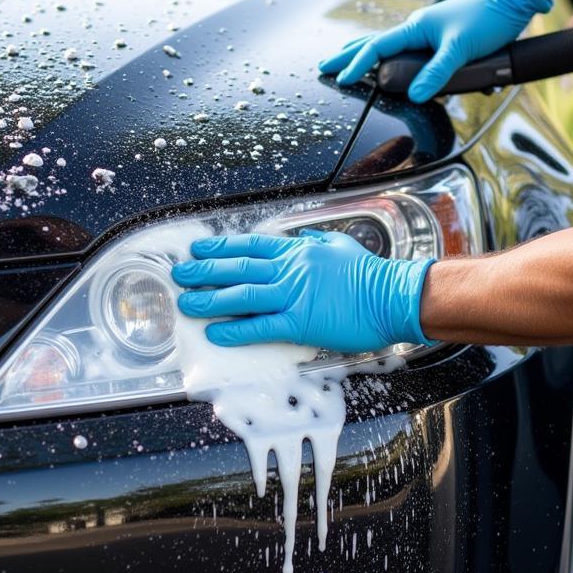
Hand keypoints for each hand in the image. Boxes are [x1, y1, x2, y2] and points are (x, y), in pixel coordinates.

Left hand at [171, 230, 433, 351]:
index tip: (199, 250)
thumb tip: (301, 239)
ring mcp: (293, 296)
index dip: (221, 249)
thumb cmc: (371, 275)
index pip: (249, 247)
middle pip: (237, 269)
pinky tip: (215, 334)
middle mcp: (290, 270)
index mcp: (298, 252)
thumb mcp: (340, 247)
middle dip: (204, 272)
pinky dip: (235, 330)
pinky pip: (260, 327)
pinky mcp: (300, 323)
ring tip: (186, 304)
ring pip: (242, 296)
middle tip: (180, 275)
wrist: (392, 296)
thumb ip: (315, 242)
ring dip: (210, 300)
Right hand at [318, 0, 551, 102]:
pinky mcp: (436, 37)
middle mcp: (416, 28)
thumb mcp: (461, 48)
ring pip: (385, 44)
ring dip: (362, 54)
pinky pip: (402, 48)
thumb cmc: (488, 19)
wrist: (510, 0)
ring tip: (345, 63)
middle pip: (372, 43)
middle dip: (347, 55)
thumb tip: (415, 94)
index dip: (357, 64)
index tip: (341, 78)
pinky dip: (384, 54)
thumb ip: (438, 72)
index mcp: (416, 28)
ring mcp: (425, 32)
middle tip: (325, 66)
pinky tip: (384, 62)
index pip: (377, 48)